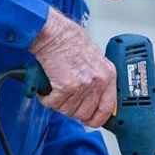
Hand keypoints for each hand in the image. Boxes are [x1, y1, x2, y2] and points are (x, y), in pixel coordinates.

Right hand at [29, 8, 115, 127]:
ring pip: (68, 110)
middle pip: (84, 113)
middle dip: (72, 110)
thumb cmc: (71, 42)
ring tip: (55, 90)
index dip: (97, 119)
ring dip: (58, 103)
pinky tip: (47, 89)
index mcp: (107, 75)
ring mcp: (82, 85)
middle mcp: (97, 81)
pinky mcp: (65, 86)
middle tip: (65, 100)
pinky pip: (54, 103)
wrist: (55, 34)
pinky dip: (47, 99)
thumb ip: (98, 80)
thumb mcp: (95, 60)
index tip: (90, 121)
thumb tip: (94, 101)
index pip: (107, 108)